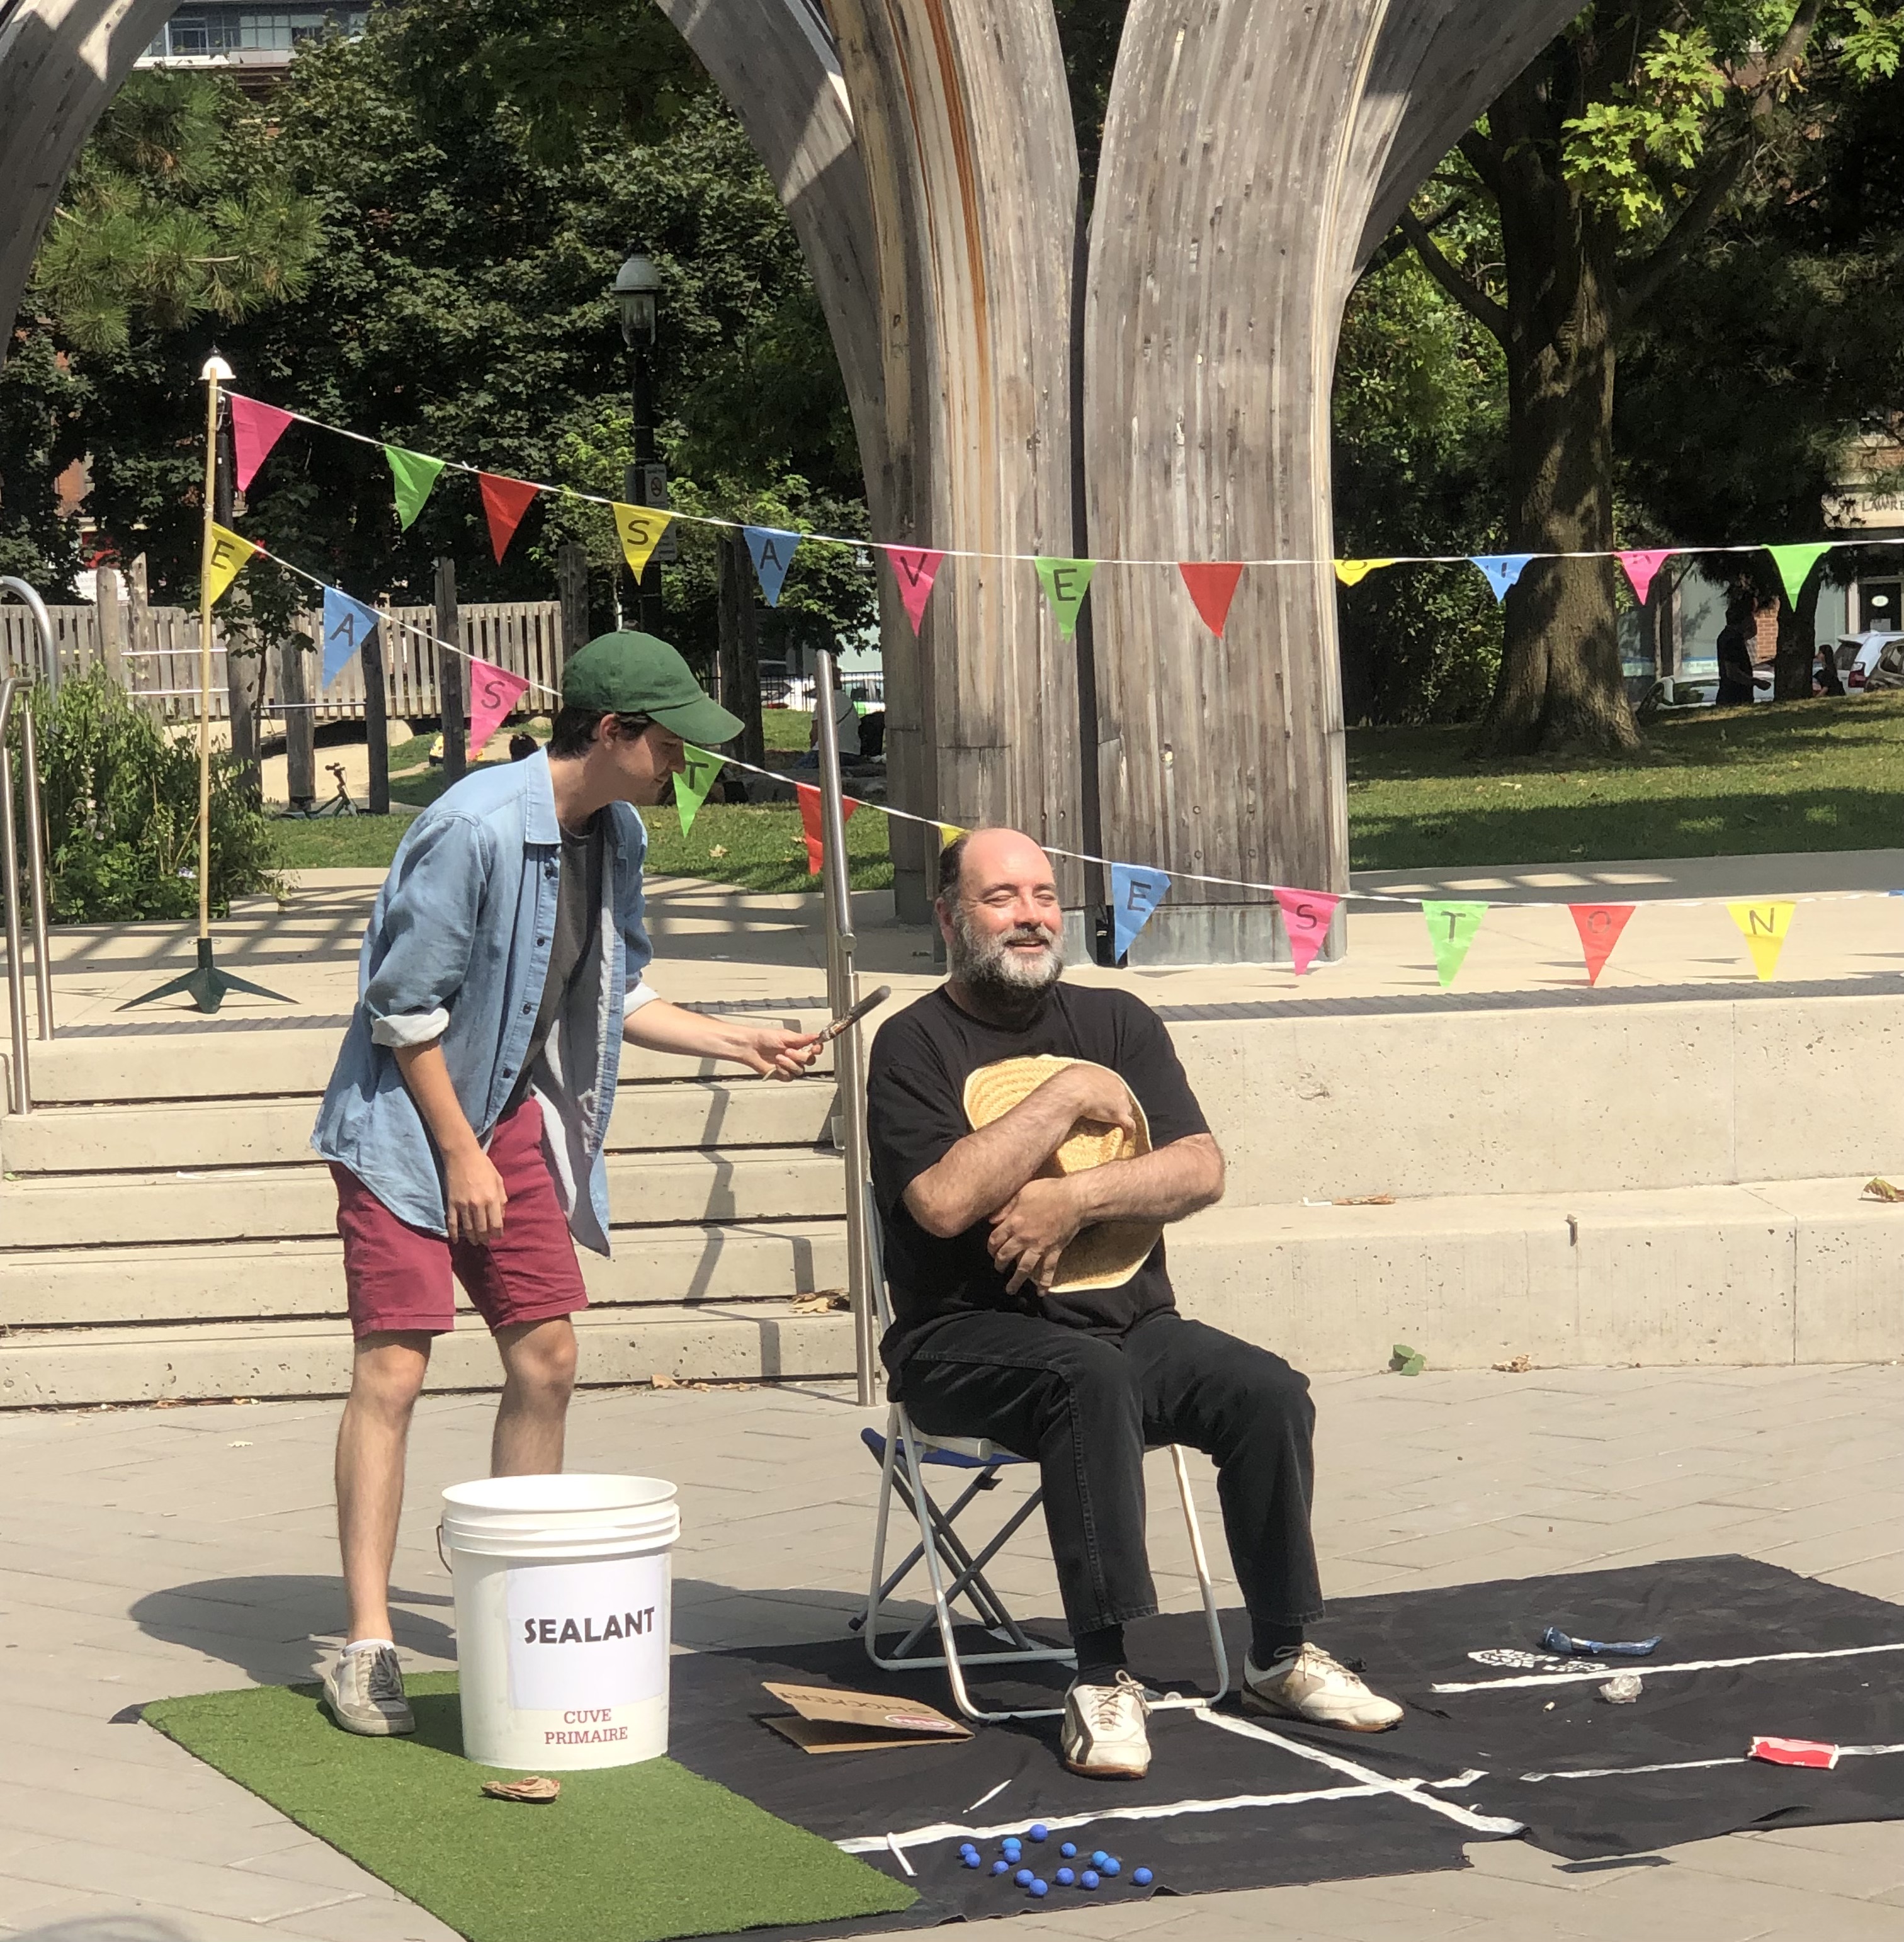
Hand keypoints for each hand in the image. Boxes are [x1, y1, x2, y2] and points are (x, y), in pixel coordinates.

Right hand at [445, 1145, 507, 1245]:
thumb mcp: (498, 1180)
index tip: (497, 1237)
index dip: (497, 1234)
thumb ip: (502, 1199)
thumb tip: (501, 1216)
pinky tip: (456, 1240)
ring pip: (468, 1228)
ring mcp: (464, 1205)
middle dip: (485, 1238)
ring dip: (472, 1238)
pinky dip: (454, 1233)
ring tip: (475, 1242)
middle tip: (485, 1242)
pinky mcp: (452, 1204)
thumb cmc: (484, 1166)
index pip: (496, 1224)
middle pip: (482, 1229)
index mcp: (492, 1199)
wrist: (462, 1156)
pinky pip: (452, 1223)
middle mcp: (478, 1204)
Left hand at [732, 1025, 821, 1081]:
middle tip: (788, 1051)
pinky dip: (783, 1071)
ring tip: (778, 1057)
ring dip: (789, 1064)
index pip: (815, 1049)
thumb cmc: (763, 1038)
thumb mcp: (784, 1036)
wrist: (750, 1048)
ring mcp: (789, 1066)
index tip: (815, 1048)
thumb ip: (802, 1038)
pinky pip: (790, 1077)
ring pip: (800, 1070)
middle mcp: (796, 1056)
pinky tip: (776, 1066)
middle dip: (800, 1057)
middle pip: (810, 1061)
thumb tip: (816, 1036)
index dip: (817, 1049)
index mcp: (799, 1045)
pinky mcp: (782, 1074)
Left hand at [988, 1177, 1085, 1294]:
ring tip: (1010, 1290)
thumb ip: (1005, 1207)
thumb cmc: (1048, 1191)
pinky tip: (1041, 1293)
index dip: (990, 1247)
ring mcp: (1040, 1247)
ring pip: (1024, 1268)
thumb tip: (990, 1219)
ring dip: (1016, 1280)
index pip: (995, 1240)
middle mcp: (1024, 1238)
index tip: (991, 1251)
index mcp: (1014, 1222)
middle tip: (998, 1269)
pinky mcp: (1054, 1251)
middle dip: (999, 1265)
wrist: (1074, 1199)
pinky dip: (1045, 1282)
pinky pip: (1048, 1269)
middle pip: (1006, 1256)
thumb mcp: (1021, 1192)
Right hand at [1051, 1063, 1136, 1135]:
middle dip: (1116, 1103)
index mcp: (1104, 1074)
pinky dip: (1128, 1131)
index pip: (1110, 1083)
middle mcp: (1116, 1085)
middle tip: (1107, 1112)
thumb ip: (1076, 1076)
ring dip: (1122, 1116)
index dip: (1107, 1092)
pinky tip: (1126, 1136)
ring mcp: (1120, 1100)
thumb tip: (1070, 1080)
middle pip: (1120, 1096)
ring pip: (1127, 1109)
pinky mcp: (1120, 1115)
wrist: (1072, 1091)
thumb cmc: (1068, 1082)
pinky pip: (1129, 1125)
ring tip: (1115, 1124)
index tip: (1101, 1099)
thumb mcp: (1072, 1073)